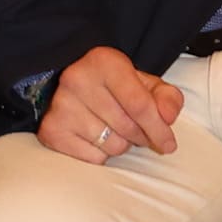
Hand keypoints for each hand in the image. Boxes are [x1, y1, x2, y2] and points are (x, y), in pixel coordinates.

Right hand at [38, 46, 183, 161]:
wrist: (76, 87)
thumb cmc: (117, 88)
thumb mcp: (146, 84)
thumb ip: (167, 98)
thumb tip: (168, 117)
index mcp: (104, 62)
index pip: (139, 105)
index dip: (159, 129)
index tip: (169, 144)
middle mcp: (77, 80)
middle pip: (127, 127)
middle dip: (141, 136)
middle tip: (139, 131)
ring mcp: (61, 106)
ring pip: (112, 146)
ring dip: (121, 144)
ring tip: (115, 130)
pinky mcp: (51, 130)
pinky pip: (93, 159)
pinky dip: (102, 154)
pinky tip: (97, 137)